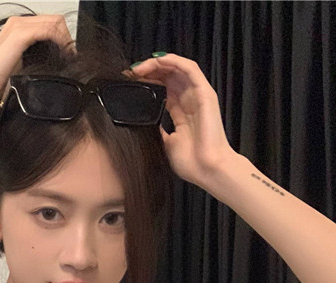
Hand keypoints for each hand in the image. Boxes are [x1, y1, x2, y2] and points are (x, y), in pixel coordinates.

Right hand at [0, 15, 74, 103]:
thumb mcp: (21, 66)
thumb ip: (35, 57)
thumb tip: (53, 62)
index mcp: (17, 28)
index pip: (49, 24)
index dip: (63, 38)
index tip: (69, 56)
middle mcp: (18, 23)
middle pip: (54, 20)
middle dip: (67, 37)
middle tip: (71, 57)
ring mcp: (19, 26)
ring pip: (54, 22)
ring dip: (66, 39)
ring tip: (69, 57)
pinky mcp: (20, 34)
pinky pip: (49, 30)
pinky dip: (60, 41)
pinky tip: (64, 55)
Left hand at [130, 53, 236, 187]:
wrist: (207, 169)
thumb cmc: (191, 162)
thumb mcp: (166, 144)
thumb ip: (157, 130)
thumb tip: (144, 124)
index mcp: (180, 112)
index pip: (162, 89)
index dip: (146, 82)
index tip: (128, 83)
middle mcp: (189, 101)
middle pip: (168, 76)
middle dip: (149, 71)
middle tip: (130, 72)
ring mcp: (197, 95)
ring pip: (177, 69)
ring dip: (157, 64)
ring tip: (140, 67)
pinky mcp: (205, 92)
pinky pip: (190, 68)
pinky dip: (174, 61)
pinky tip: (158, 60)